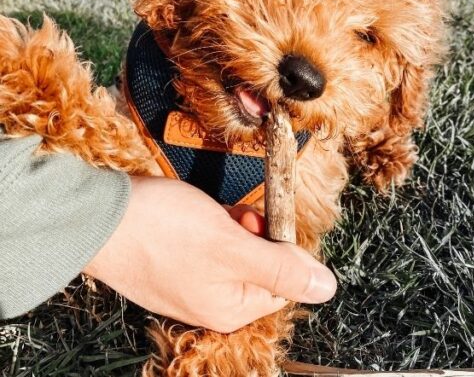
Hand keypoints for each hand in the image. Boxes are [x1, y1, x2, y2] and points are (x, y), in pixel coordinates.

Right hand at [84, 176, 336, 332]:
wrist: (95, 216)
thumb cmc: (162, 232)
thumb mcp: (234, 247)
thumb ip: (283, 269)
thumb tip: (327, 289)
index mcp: (230, 310)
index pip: (285, 283)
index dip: (281, 248)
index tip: (265, 226)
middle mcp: (210, 304)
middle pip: (260, 264)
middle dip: (254, 234)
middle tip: (234, 218)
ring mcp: (189, 284)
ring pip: (235, 249)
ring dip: (231, 225)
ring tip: (209, 215)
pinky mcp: (172, 263)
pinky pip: (207, 244)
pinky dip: (208, 224)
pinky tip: (191, 214)